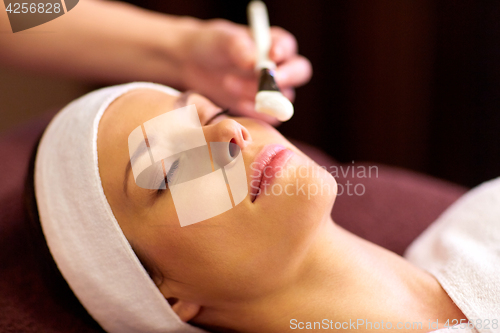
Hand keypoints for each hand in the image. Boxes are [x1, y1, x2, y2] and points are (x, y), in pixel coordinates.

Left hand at [177, 19, 311, 123]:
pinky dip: (254, 112)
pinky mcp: (262, 109)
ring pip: (281, 97)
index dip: (283, 52)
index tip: (271, 57)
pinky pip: (269, 116)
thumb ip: (238, 47)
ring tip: (228, 83)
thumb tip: (253, 62)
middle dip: (284, 78)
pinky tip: (235, 103)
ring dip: (259, 94)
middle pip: (299, 73)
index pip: (288, 47)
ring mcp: (273, 90)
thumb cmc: (212, 45)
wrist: (194, 65)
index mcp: (274, 43)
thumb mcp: (221, 40)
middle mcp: (280, 67)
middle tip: (263, 82)